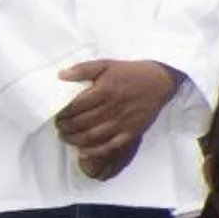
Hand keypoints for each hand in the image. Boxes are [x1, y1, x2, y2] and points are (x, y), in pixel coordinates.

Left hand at [55, 60, 178, 174]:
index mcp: (104, 91)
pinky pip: (110, 146)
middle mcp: (112, 108)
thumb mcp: (107, 64)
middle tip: (60, 126)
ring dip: (74, 140)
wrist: (160, 82)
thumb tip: (61, 75)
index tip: (58, 114)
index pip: (75, 107)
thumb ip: (83, 69)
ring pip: (92, 137)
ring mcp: (122, 122)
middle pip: (81, 123)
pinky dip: (94, 151)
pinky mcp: (131, 132)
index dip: (62, 113)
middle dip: (65, 127)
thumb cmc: (131, 73)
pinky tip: (83, 152)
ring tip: (67, 137)